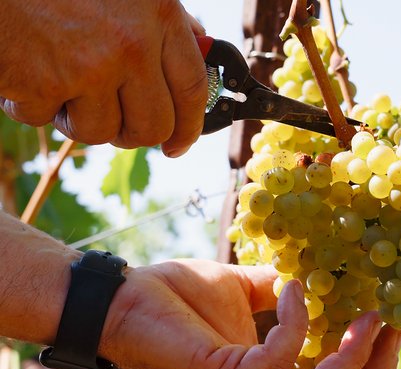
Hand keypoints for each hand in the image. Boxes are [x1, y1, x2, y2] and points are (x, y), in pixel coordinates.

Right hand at [0, 0, 207, 154]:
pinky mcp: (43, 84)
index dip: (190, 127)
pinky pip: (46, 120)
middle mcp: (130, 46)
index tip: (180, 144)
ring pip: (100, 133)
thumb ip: (162, 22)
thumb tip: (196, 49)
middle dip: (134, 134)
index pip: (193, 90)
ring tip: (64, 83)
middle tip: (118, 123)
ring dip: (80, 119)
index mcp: (157, 16)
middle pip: (152, 127)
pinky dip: (33, 104)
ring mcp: (89, 69)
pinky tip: (29, 71)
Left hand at [99, 259, 400, 368]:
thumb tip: (322, 275)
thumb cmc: (176, 298)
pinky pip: (277, 361)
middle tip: (392, 324)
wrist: (118, 299)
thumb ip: (283, 294)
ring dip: (352, 360)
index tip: (394, 324)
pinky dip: (297, 325)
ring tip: (368, 315)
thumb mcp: (245, 293)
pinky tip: (297, 289)